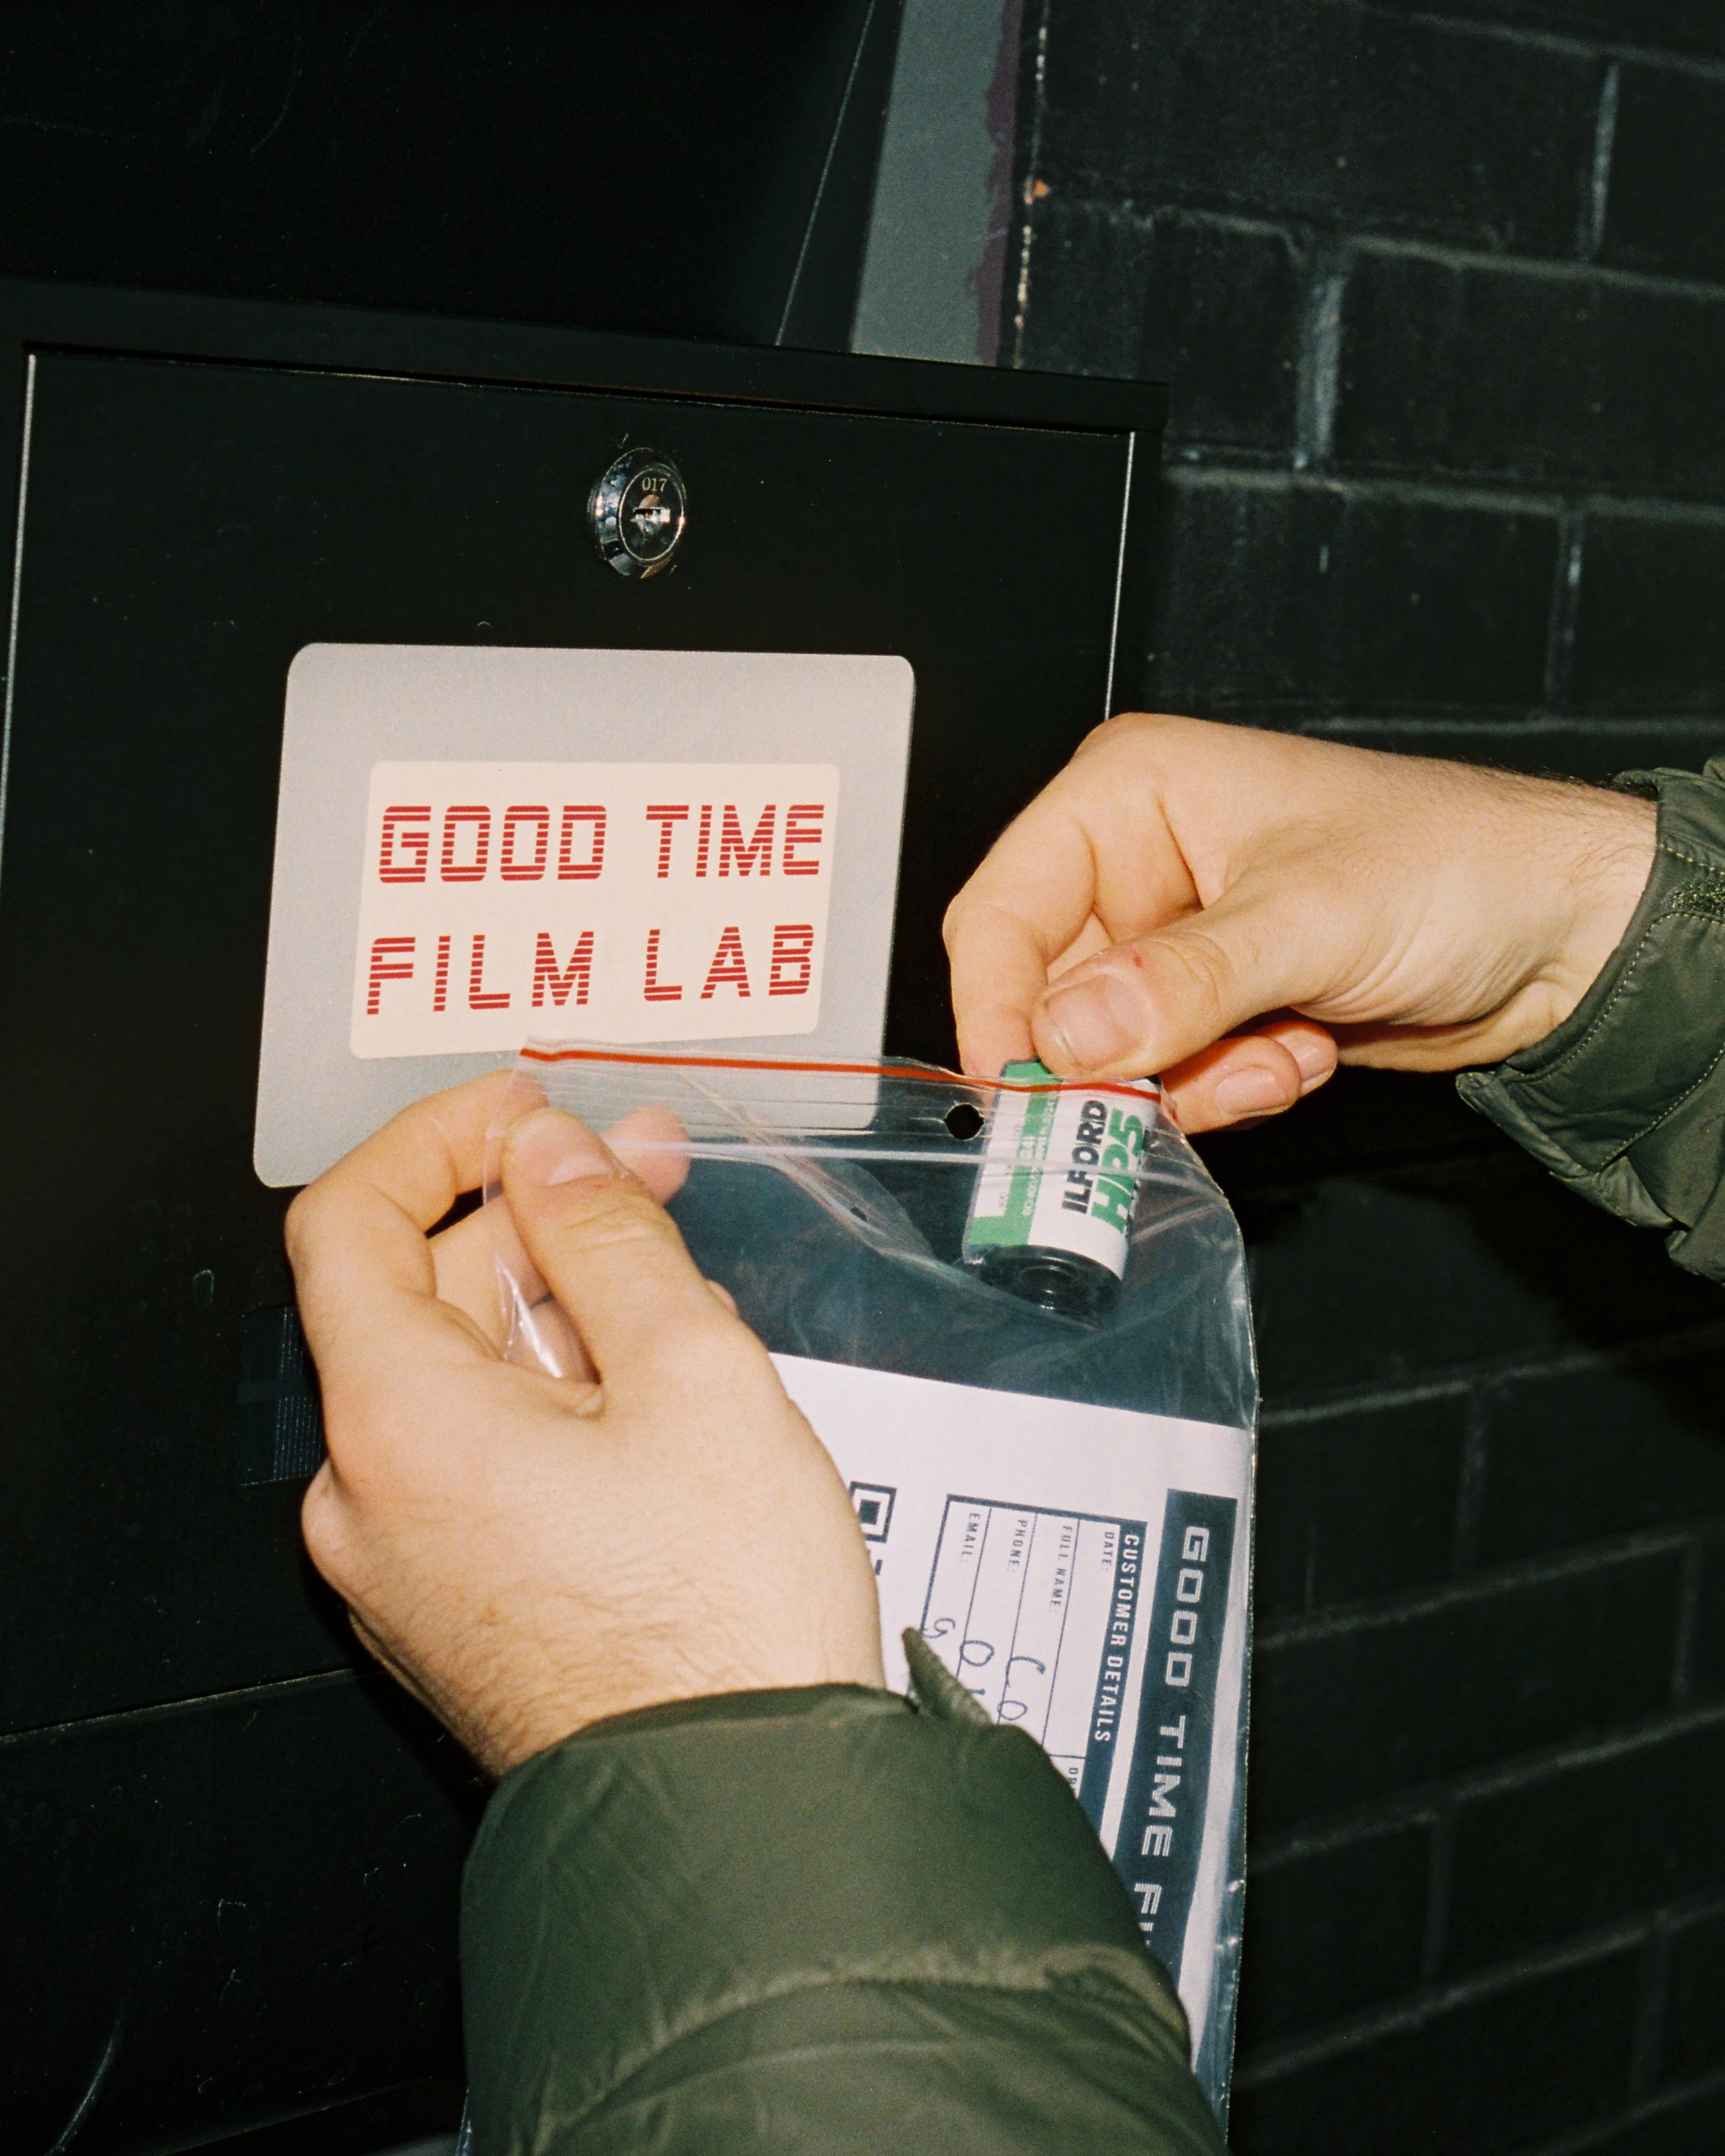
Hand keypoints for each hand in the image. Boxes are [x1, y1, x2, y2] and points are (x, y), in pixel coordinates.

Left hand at [286, 1072, 884, 1776]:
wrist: (744, 1819)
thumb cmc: (721, 1626)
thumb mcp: (692, 1374)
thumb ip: (607, 1238)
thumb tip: (552, 1155)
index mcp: (399, 1427)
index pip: (349, 1222)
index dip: (438, 1139)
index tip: (523, 1113)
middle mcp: (370, 1499)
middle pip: (417, 1298)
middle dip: (532, 1220)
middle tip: (646, 1176)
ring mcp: (406, 1563)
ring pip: (460, 1380)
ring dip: (557, 1311)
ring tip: (681, 1301)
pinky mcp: (457, 1604)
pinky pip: (480, 1460)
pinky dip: (552, 1398)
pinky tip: (652, 1394)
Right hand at [944, 713, 1656, 1131]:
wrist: (1564, 932)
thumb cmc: (1460, 864)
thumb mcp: (1311, 918)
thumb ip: (1182, 981)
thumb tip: (1066, 1035)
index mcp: (1130, 796)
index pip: (1000, 912)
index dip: (998, 1008)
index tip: (1023, 1090)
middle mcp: (1136, 863)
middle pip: (1045, 995)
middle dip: (1112, 1059)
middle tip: (1165, 1098)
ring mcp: (1173, 941)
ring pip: (1106, 1051)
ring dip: (1186, 1079)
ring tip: (1277, 1058)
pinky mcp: (1212, 1004)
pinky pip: (1167, 1074)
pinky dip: (1226, 1087)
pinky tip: (1300, 1054)